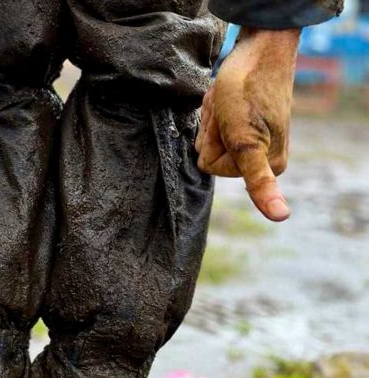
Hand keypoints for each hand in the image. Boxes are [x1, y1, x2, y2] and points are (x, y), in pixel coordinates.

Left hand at [195, 28, 300, 221]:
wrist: (259, 50)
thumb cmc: (247, 90)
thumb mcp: (244, 140)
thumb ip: (258, 180)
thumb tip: (281, 217)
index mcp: (266, 167)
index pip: (209, 165)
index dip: (212, 140)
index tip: (233, 121)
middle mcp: (262, 159)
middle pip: (207, 155)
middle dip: (210, 131)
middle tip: (228, 111)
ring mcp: (252, 142)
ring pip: (207, 140)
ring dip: (210, 120)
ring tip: (228, 104)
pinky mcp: (243, 128)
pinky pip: (212, 127)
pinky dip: (212, 112)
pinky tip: (225, 100)